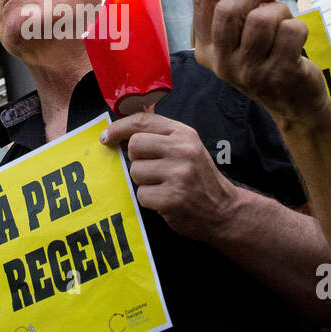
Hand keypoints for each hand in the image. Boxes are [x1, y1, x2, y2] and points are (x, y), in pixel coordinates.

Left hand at [101, 112, 239, 242]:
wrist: (225, 210)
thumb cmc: (199, 178)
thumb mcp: (187, 147)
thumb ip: (160, 135)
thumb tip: (125, 124)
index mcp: (184, 134)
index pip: (142, 121)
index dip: (119, 127)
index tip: (106, 137)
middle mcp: (182, 150)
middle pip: (134, 146)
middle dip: (136, 160)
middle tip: (152, 169)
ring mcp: (178, 174)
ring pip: (135, 172)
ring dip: (143, 183)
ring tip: (163, 186)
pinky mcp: (172, 198)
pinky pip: (141, 195)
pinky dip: (149, 201)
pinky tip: (165, 201)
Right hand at [192, 0, 330, 124]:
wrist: (294, 104)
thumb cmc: (268, 60)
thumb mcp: (241, 38)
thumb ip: (236, 7)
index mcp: (207, 50)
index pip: (203, 4)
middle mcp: (222, 63)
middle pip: (230, 8)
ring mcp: (248, 73)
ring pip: (263, 17)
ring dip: (281, 12)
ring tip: (284, 25)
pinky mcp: (277, 75)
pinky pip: (290, 30)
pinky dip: (299, 27)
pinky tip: (296, 43)